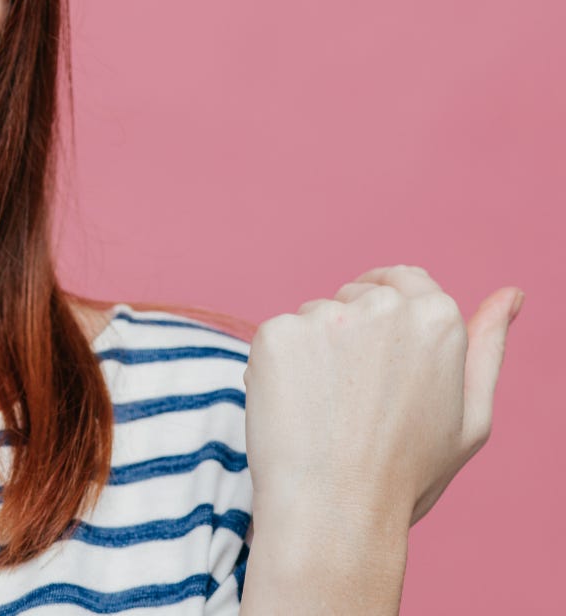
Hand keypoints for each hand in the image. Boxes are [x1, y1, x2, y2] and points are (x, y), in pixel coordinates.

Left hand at [243, 265, 523, 528]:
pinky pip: (277, 337)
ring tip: (328, 412)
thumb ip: (487, 346)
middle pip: (357, 295)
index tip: (378, 348)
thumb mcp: (470, 416)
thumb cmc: (407, 473)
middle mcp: (383, 305)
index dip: (390, 314)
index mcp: (439, 317)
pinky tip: (296, 410)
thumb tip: (513, 294)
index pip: (406, 280)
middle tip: (357, 400)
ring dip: (315, 350)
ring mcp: (325, 316)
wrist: (335, 511)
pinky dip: (279, 367)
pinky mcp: (277, 332)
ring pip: (315, 316)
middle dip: (353, 332)